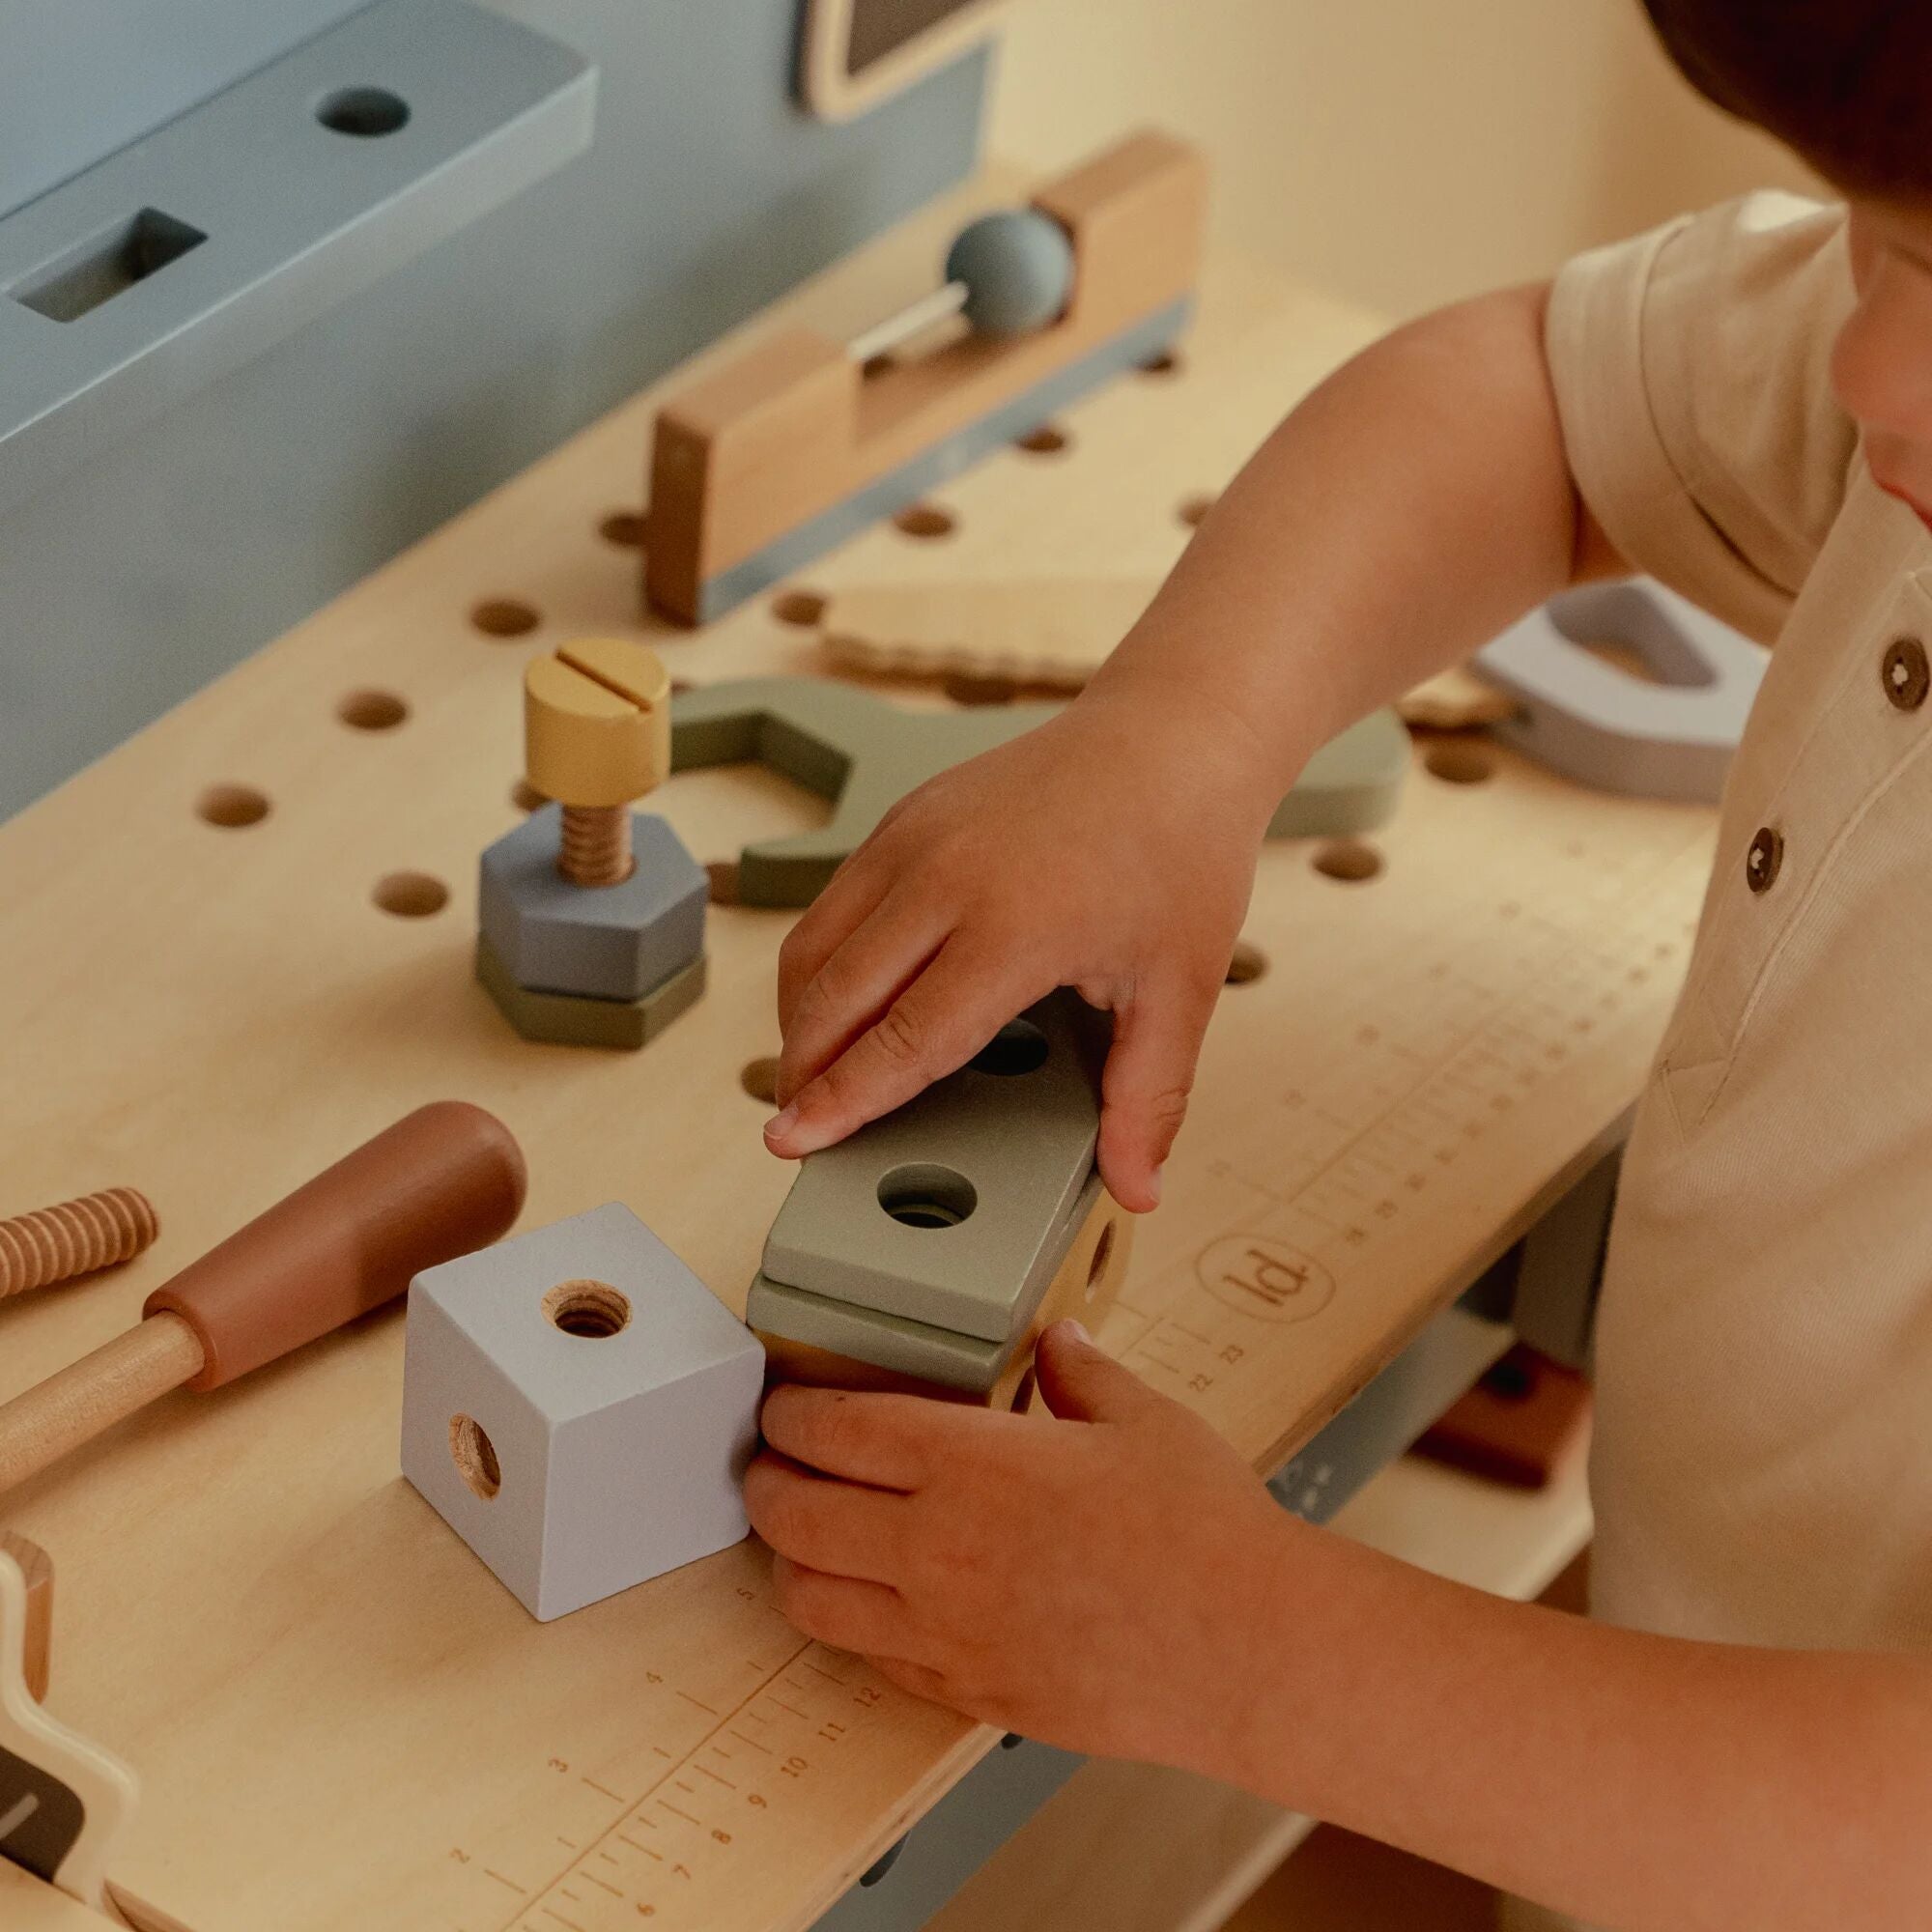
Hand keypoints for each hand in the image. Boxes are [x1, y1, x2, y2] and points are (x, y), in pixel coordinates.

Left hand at [743, 1322, 1295, 1768]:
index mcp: (972, 1464)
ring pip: (811, 1600)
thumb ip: (1082, 1372)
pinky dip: (852, 1625)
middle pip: (793, 1514)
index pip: (835, 1429)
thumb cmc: (1206, 1534)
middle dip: (764, 1482)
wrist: (1252, 1653)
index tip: (783, 1406)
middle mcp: (938, 1549)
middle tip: (768, 1465)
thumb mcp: (1144, 1419)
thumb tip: (1057, 1343)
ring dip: (790, 1560)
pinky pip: (872, 1660)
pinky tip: (874, 1601)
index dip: (791, 1413)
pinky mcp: (968, 1691)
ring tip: (800, 1536)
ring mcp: (945, 1631)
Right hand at [763, 687, 1281, 1209]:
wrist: (1170, 735)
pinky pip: (834, 902)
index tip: (793, 1143)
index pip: (903, 1039)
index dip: (844, 1101)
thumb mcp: (1182, 987)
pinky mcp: (902, 816)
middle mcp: (945, 876)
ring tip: (813, 1072)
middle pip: (836, 996)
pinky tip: (845, 1000)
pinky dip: (821, 962)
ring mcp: (913, 837)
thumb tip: (1138, 1189)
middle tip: (794, 1125)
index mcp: (1014, 927)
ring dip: (801, 1018)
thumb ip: (1148, 1096)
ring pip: (814, 944)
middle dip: (802, 1070)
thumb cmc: (1181, 853)